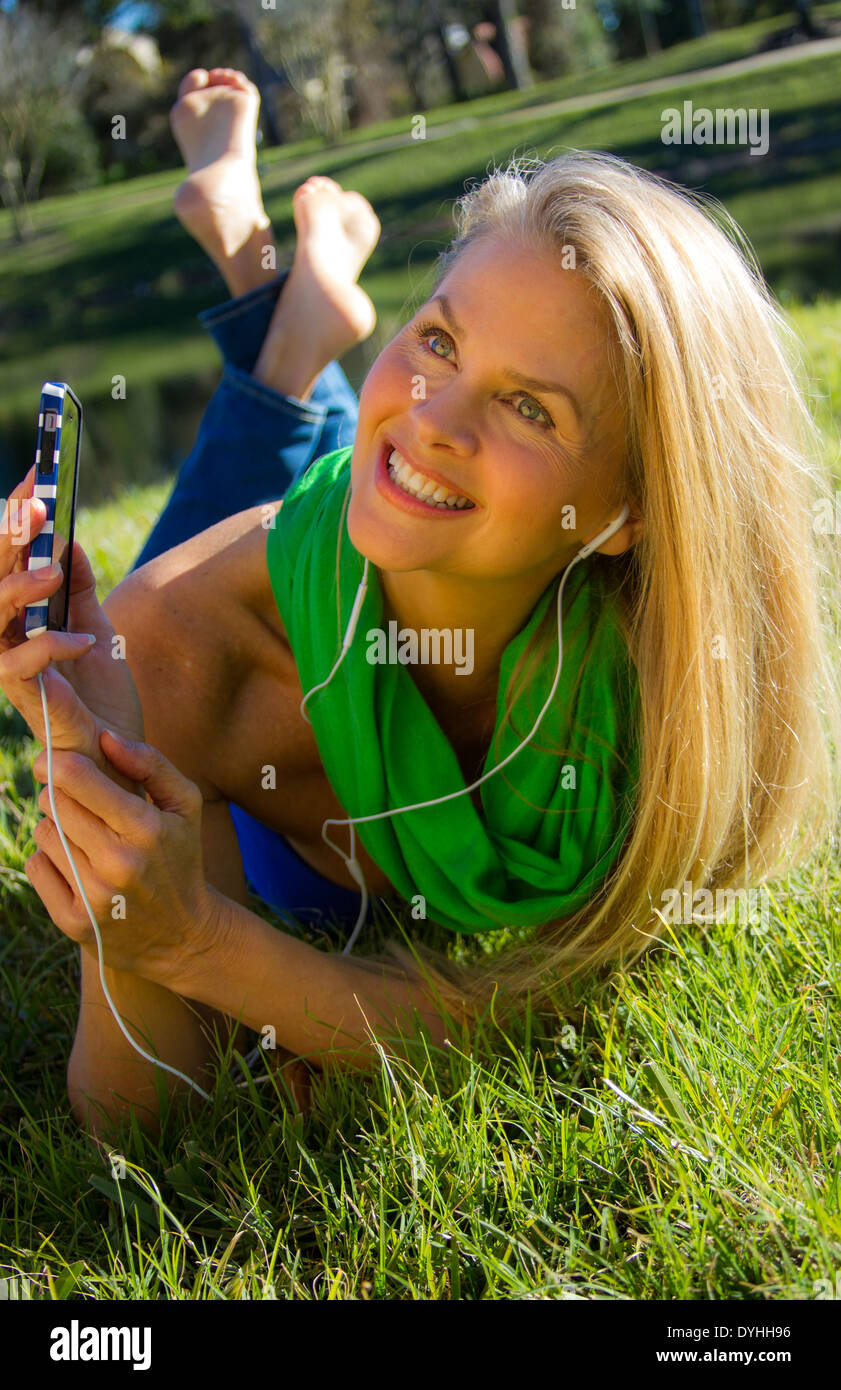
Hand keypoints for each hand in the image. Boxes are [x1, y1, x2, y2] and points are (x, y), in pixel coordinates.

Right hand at [0, 466, 144, 770]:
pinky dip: (48, 647)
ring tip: (51, 571)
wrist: (117, 753)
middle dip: (8, 538)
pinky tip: (80, 640)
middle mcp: (4, 638)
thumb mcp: (97, 627)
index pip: (6, 557)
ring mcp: (9, 670)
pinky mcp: (24, 701)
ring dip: (17, 588)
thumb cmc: (101, 696)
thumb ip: (79, 587)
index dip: (15, 517)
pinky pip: (18, 668)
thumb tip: (68, 539)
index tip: (36, 477)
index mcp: (18, 616)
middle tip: (34, 508)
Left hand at [26, 729, 219, 983]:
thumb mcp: (185, 806)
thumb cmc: (180, 857)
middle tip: (76, 802)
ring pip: (43, 834)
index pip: (77, 779)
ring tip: (85, 840)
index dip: (56, 762)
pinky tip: (77, 868)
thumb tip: (106, 737)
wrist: (185, 936)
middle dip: (59, 795)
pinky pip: (36, 867)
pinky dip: (49, 861)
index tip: (49, 760)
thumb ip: (151, 764)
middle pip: (54, 804)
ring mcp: (94, 895)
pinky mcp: (73, 921)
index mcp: (146, 828)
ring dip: (57, 829)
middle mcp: (118, 863)